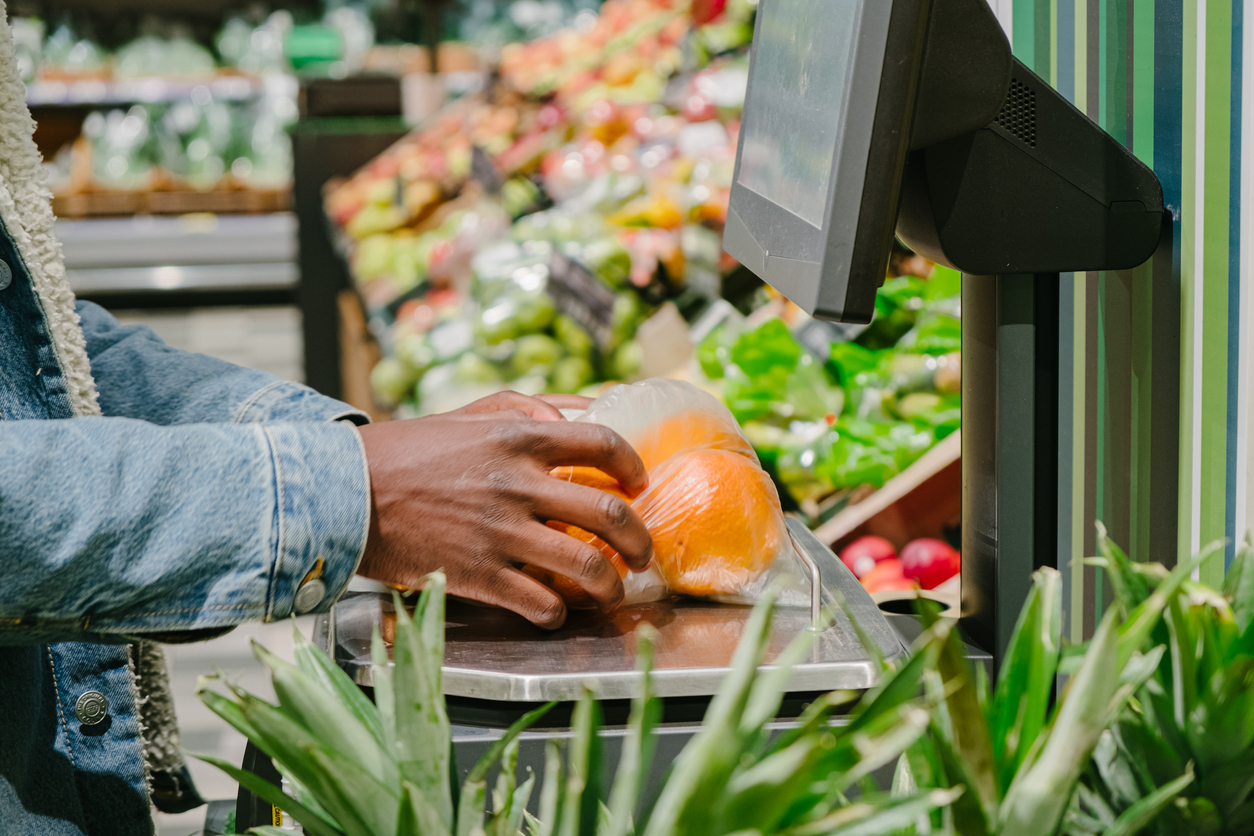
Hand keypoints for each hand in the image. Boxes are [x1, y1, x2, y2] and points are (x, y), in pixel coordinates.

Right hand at [356, 391, 650, 628]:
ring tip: (612, 590)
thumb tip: (581, 412)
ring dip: (611, 586)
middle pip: (610, 514)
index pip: (604, 444)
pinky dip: (559, 612)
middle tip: (642, 551)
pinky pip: (541, 603)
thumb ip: (526, 409)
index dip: (633, 466)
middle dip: (639, 540)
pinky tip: (558, 609)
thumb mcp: (471, 414)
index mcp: (519, 439)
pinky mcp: (479, 575)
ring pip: (586, 567)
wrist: (349, 492)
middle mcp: (517, 484)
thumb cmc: (412, 451)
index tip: (640, 482)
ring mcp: (500, 533)